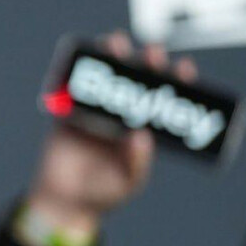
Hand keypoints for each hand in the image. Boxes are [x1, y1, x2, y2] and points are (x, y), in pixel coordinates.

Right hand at [24, 30, 199, 231]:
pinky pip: (72, 92)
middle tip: (152, 51)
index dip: (175, 83)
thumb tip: (141, 136)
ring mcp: (95, 115)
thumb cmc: (102, 194)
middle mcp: (122, 118)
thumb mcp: (128, 183)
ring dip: (111, 59)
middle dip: (146, 64)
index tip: (182, 68)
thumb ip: (137, 163)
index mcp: (142, 130)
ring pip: (106, 81)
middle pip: (137, 84)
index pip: (163, 101)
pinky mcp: (68, 117)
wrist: (63, 203)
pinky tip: (81, 62)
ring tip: (114, 42)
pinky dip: (74, 76)